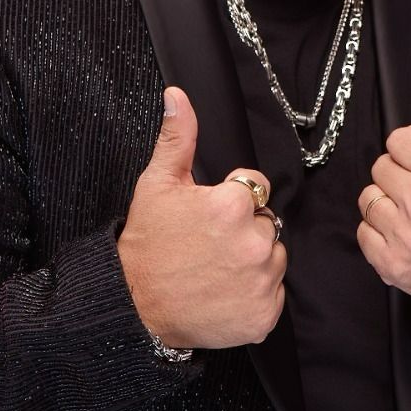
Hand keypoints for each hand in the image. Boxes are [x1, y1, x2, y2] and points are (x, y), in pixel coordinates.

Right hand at [116, 86, 286, 348]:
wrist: (135, 309)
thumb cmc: (146, 246)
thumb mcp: (156, 185)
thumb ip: (178, 138)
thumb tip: (178, 96)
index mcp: (233, 205)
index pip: (256, 188)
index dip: (232, 199)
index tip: (210, 217)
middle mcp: (254, 242)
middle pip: (267, 224)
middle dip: (245, 230)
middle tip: (210, 246)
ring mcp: (262, 281)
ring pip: (275, 258)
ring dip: (254, 262)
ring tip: (217, 270)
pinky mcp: (264, 314)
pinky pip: (274, 295)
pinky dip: (255, 296)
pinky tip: (225, 294)